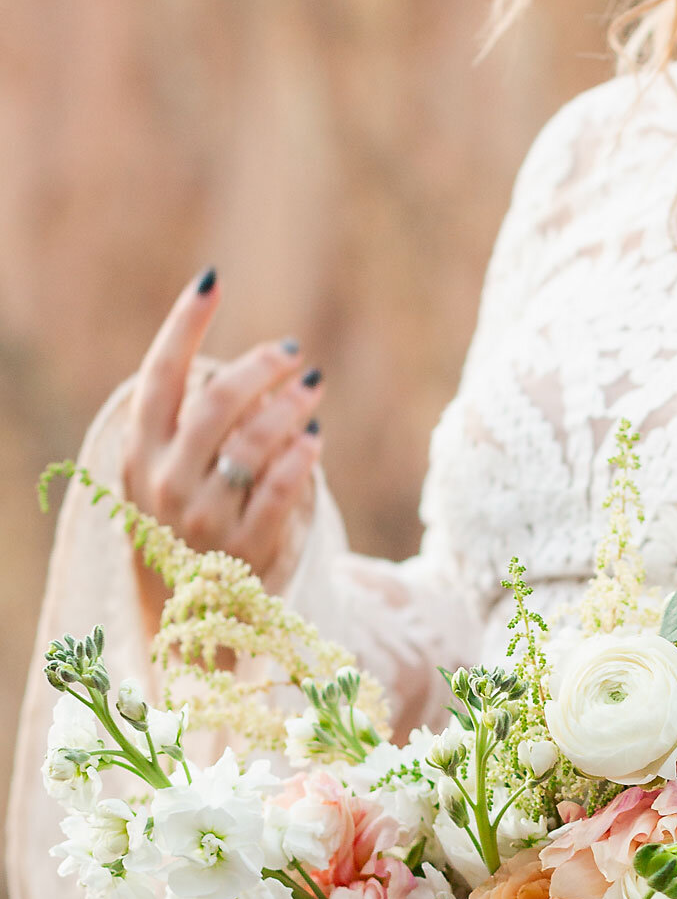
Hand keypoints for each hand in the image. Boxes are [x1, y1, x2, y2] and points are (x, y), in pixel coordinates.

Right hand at [122, 267, 324, 581]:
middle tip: (292, 353)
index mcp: (139, 451)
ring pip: (253, 442)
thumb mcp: (167, 472)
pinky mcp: (245, 550)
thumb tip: (257, 369)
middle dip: (260, 368)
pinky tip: (314, 440)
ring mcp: (203, 518)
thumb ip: (193, 423)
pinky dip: (301, 459)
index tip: (211, 282)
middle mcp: (164, 481)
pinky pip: (279, 491)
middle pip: (217, 401)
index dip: (184, 324)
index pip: (159, 374)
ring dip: (290, 406)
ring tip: (313, 387)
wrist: (189, 616)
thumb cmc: (185, 527)